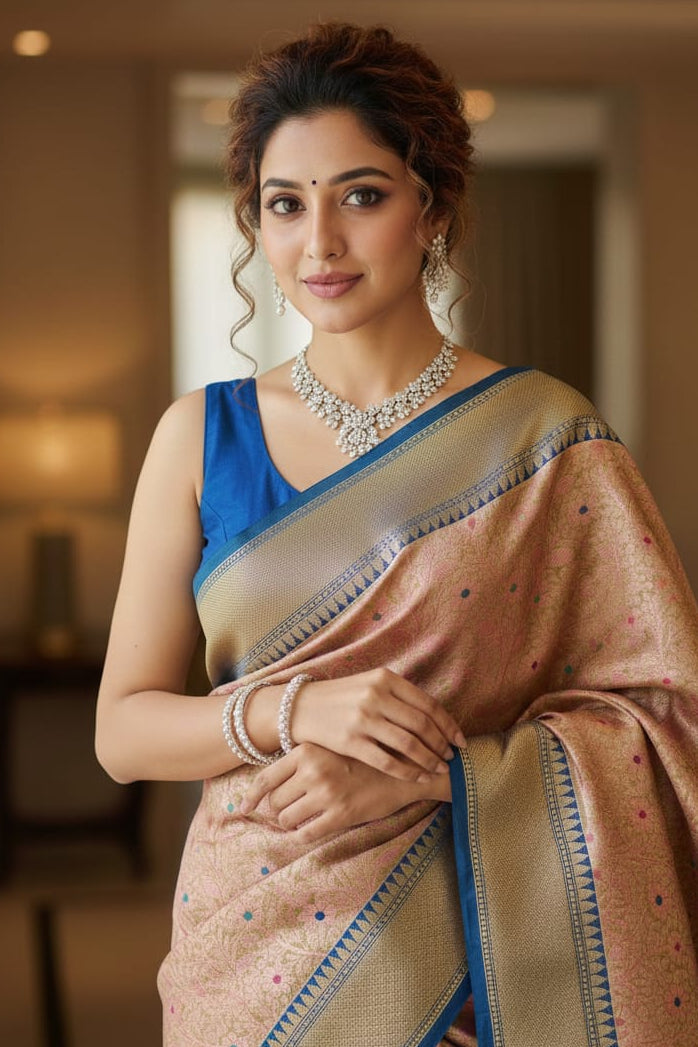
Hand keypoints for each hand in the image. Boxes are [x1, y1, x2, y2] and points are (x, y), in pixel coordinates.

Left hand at [239, 742, 450, 843]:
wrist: (405, 768)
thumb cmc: (364, 757)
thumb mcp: (331, 747)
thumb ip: (303, 759)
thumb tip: (269, 782)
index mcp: (307, 750)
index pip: (265, 778)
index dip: (250, 797)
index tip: (241, 808)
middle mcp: (313, 770)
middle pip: (275, 801)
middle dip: (281, 808)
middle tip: (296, 806)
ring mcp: (327, 793)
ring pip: (287, 819)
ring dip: (292, 822)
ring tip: (306, 816)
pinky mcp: (341, 815)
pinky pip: (307, 834)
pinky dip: (303, 836)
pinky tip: (311, 830)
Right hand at [289, 668, 465, 781]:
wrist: (301, 707)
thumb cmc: (342, 698)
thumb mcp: (370, 684)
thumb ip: (399, 696)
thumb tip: (435, 718)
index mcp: (385, 678)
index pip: (428, 704)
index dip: (448, 725)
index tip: (460, 740)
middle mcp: (375, 695)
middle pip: (422, 724)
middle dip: (442, 744)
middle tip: (451, 757)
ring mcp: (362, 719)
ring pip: (408, 744)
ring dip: (429, 759)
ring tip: (439, 768)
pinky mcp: (350, 741)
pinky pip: (387, 761)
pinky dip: (408, 771)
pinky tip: (418, 777)